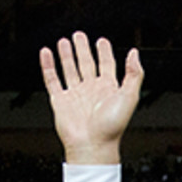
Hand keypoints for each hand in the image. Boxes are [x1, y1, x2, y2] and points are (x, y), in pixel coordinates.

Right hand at [40, 33, 143, 164]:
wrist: (92, 145)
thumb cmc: (111, 127)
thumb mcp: (130, 97)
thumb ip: (134, 74)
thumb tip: (134, 54)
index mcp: (108, 89)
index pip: (106, 65)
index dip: (104, 52)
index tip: (102, 41)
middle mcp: (92, 90)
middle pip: (86, 63)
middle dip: (83, 49)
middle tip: (79, 35)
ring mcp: (75, 95)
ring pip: (69, 69)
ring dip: (67, 56)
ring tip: (64, 42)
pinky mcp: (60, 101)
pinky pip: (52, 80)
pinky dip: (48, 66)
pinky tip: (46, 54)